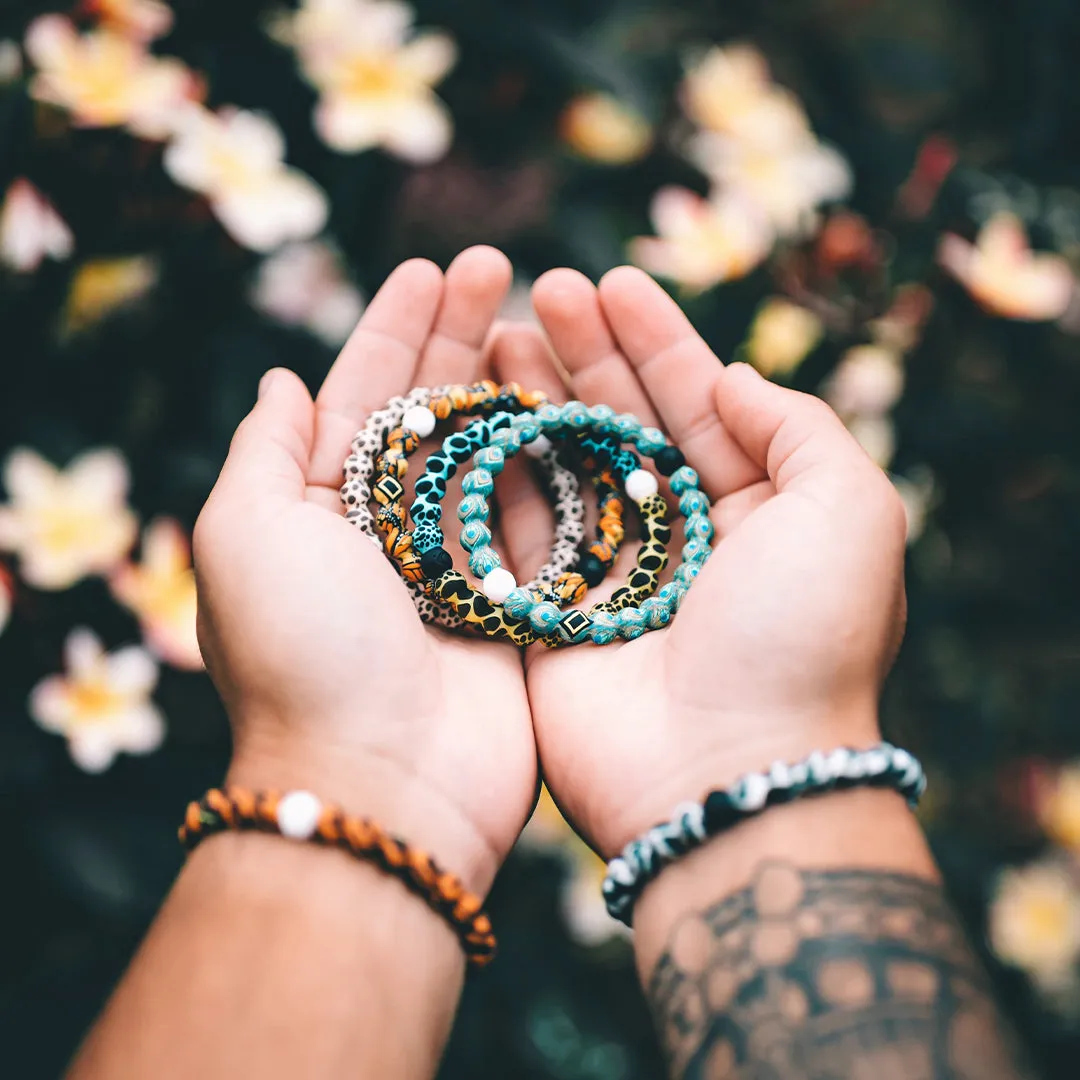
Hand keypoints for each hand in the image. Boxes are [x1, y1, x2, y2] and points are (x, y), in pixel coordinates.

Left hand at [193, 246, 536, 894]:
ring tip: (545, 313)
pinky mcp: (518, 598)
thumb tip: (279, 383)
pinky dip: (558, 457)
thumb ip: (264, 453)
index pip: (360, 397)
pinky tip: (579, 399)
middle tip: (502, 264)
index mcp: (320, 510)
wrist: (388, 781)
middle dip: (462, 335)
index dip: (394, 329)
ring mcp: (460, 566)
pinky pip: (542, 513)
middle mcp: (390, 532)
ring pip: (493, 454)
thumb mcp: (245, 535)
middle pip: (433, 413)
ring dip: (516, 383)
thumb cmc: (305, 652)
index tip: (431, 267)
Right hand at [491, 268, 907, 857]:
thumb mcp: (850, 512)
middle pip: (624, 424)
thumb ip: (801, 429)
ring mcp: (610, 578)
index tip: (613, 281)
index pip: (700, 404)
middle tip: (541, 287)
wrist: (724, 775)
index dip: (659, 339)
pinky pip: (517, 529)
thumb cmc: (798, 639)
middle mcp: (681, 540)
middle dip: (586, 353)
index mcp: (755, 513)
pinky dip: (497, 472)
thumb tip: (732, 381)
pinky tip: (473, 413)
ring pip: (564, 466)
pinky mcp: (549, 615)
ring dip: (533, 397)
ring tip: (497, 329)